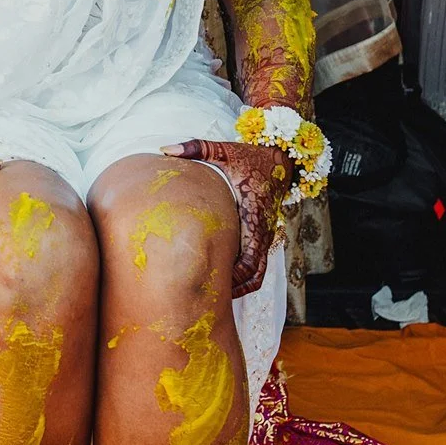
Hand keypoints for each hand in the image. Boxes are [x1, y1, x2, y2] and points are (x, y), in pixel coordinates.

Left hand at [162, 138, 291, 296]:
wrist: (281, 159)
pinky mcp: (263, 235)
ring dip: (241, 284)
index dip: (235, 274)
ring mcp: (265, 234)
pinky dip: (244, 274)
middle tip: (208, 295)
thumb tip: (164, 149)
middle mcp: (263, 229)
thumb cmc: (250, 157)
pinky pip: (257, 262)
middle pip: (255, 272)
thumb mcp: (225, 150)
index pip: (250, 256)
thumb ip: (196, 148)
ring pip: (258, 272)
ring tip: (214, 293)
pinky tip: (221, 276)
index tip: (213, 280)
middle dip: (235, 286)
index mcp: (254, 214)